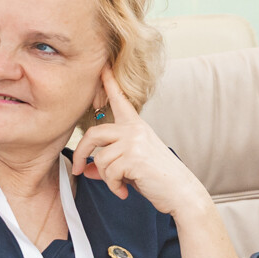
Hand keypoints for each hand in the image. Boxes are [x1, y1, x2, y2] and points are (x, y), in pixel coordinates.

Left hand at [73, 67, 210, 217]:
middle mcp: (134, 130)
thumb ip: (108, 164)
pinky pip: (108, 173)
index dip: (109, 82)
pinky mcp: (134, 157)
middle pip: (93, 133)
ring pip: (99, 158)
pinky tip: (124, 191)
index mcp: (136, 126)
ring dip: (106, 178)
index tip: (103, 66)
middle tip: (77, 169)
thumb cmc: (158, 179)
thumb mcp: (130, 167)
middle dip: (80, 153)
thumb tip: (85, 170)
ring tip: (120, 185)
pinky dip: (113, 187)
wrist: (181, 192)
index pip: (120, 100)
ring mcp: (134, 141)